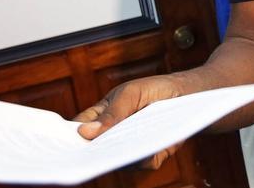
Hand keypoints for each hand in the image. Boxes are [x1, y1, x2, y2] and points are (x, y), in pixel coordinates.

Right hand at [73, 74, 187, 169]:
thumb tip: (85, 133)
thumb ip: (110, 113)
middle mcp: (113, 138)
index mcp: (100, 118)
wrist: (189, 95)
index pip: (78, 132)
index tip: (64, 148)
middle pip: (96, 153)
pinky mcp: (151, 158)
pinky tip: (150, 144)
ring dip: (123, 154)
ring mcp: (131, 150)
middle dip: (93, 155)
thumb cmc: (154, 90)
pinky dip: (146, 155)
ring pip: (119, 162)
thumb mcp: (130, 94)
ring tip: (126, 142)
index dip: (70, 141)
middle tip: (92, 152)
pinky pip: (143, 163)